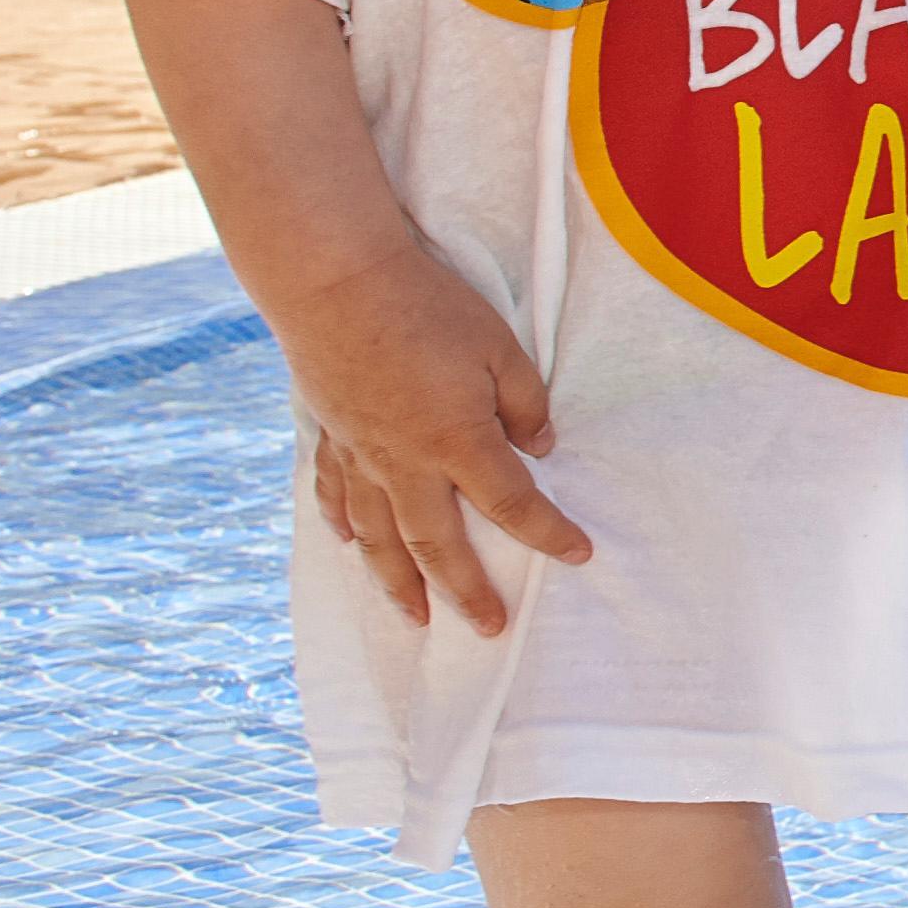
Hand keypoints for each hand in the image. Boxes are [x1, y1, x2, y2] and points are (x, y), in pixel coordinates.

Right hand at [278, 239, 585, 635]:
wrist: (334, 279)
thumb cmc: (426, 306)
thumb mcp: (500, 347)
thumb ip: (525, 403)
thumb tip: (540, 448)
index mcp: (456, 442)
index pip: (512, 504)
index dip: (549, 533)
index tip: (579, 555)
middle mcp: (404, 463)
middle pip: (438, 545)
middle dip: (467, 592)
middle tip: (489, 628)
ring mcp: (359, 454)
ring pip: (378, 537)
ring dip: (398, 584)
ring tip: (417, 618)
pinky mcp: (328, 436)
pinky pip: (334, 497)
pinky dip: (343, 528)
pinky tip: (350, 547)